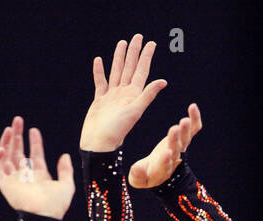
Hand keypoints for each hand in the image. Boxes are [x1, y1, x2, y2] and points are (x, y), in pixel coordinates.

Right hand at [0, 116, 74, 218]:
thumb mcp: (66, 185)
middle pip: (18, 151)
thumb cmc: (56, 205)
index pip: (35, 155)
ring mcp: (14, 180)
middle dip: (17, 136)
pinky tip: (2, 148)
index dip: (35, 142)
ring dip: (6, 142)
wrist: (44, 216)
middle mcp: (25, 176)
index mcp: (39, 176)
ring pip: (6, 157)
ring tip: (9, 128)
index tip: (34, 130)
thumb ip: (66, 170)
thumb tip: (65, 155)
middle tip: (18, 120)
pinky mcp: (4, 184)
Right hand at [80, 34, 168, 151]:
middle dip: (134, 52)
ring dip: (119, 58)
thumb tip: (163, 81)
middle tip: (137, 36)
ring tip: (122, 43)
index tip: (151, 43)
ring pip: (116, 72)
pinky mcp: (100, 101)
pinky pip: (100, 82)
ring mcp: (112, 96)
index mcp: (134, 95)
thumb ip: (147, 95)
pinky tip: (99, 60)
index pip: (142, 71)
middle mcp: (124, 94)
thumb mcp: (135, 111)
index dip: (146, 56)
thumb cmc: (117, 130)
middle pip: (129, 68)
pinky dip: (99, 71)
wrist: (99, 143)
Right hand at [128, 102, 201, 188]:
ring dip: (185, 130)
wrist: (159, 172)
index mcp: (160, 170)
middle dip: (175, 140)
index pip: (164, 166)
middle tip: (174, 129)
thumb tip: (136, 169)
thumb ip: (137, 175)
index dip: (166, 160)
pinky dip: (195, 119)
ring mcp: (180, 148)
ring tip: (185, 120)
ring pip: (185, 139)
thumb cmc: (146, 175)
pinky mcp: (184, 139)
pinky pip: (193, 129)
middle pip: (175, 150)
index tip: (166, 153)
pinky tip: (193, 106)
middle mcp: (173, 158)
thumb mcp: (138, 179)